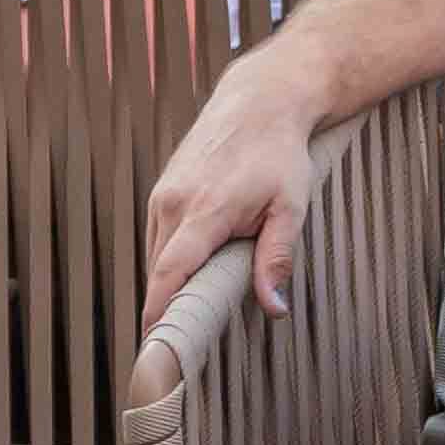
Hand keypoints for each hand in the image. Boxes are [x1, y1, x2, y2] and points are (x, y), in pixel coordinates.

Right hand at [138, 59, 321, 386]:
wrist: (259, 101)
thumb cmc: (279, 154)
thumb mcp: (290, 207)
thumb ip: (276, 258)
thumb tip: (274, 308)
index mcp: (204, 210)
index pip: (170, 271)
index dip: (159, 309)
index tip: (154, 342)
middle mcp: (173, 202)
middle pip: (159, 270)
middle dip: (167, 306)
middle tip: (184, 342)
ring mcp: (163, 193)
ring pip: (156, 254)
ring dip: (169, 282)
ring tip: (190, 310)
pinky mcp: (162, 190)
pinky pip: (158, 237)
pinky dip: (170, 260)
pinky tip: (191, 273)